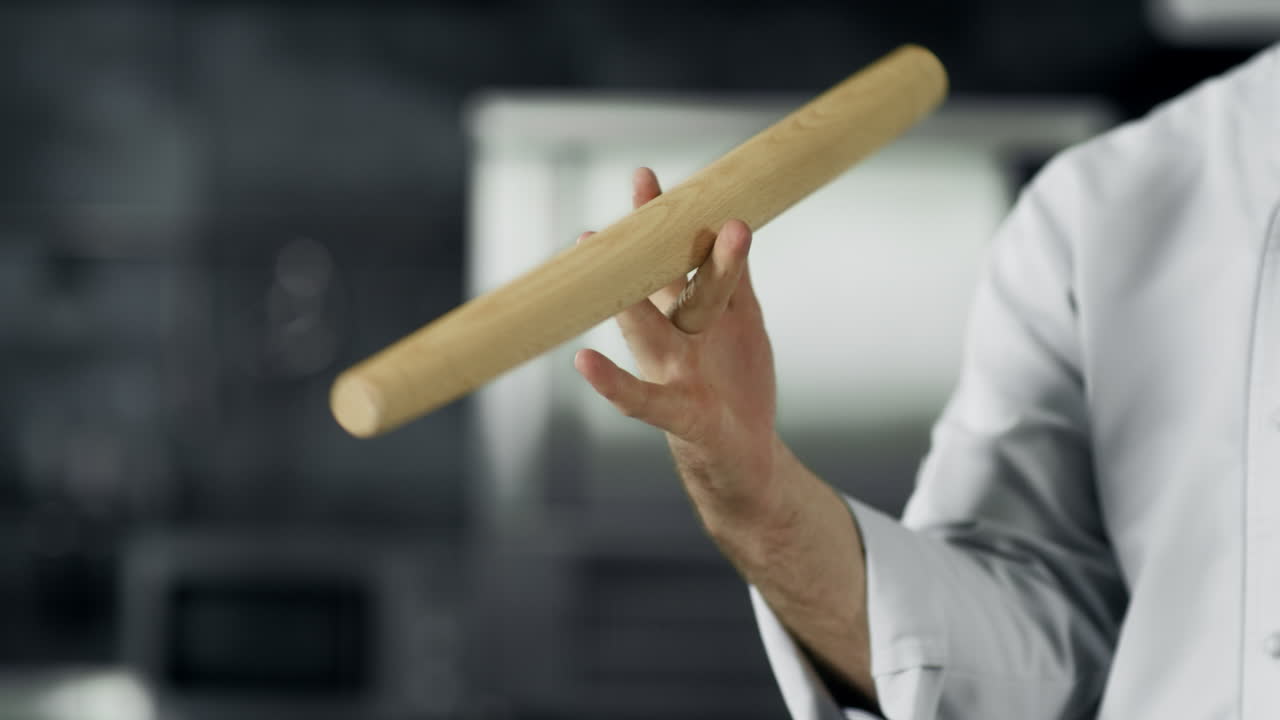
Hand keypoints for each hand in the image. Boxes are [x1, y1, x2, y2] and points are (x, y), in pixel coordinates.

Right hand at [574, 167, 782, 528]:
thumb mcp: (743, 322)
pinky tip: (582, 362)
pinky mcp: (679, 416)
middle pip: (659, 283)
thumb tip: (733, 218)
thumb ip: (734, 278)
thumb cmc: (737, 384)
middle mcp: (673, 336)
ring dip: (628, 295)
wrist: (749, 459)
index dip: (661, 222)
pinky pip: (641, 400)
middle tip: (634, 192)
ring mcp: (672, 374)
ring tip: (594, 250)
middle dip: (645, 240)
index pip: (675, 259)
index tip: (644, 175)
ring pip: (650, 328)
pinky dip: (612, 383)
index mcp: (689, 313)